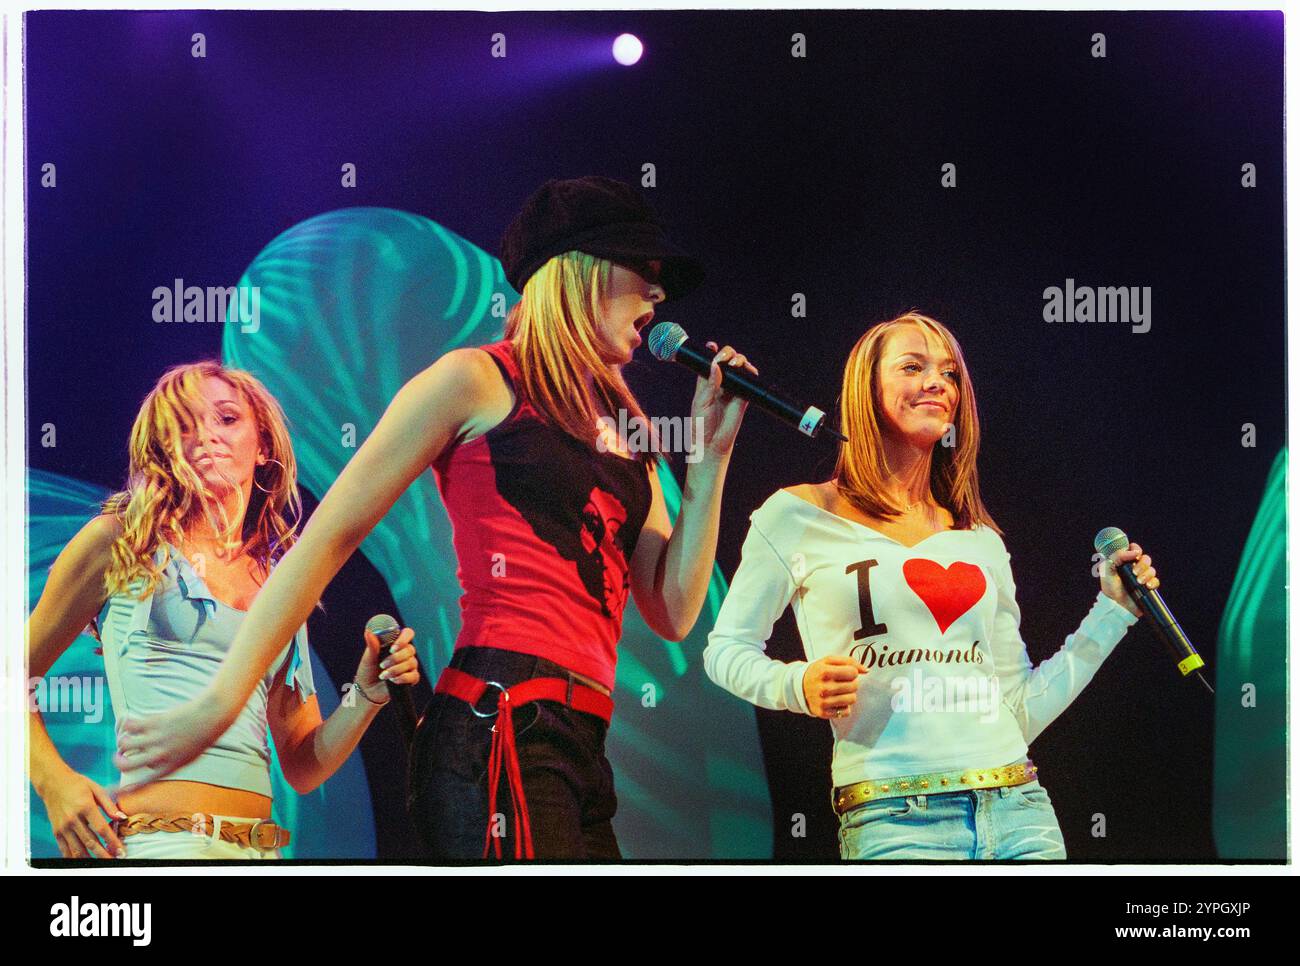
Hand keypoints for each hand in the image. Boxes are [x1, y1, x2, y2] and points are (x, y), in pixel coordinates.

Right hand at [36, 767, 127, 858]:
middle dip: (104, 854)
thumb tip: (122, 818)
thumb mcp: (96, 789)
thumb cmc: (77, 784)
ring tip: (102, 862)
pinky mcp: (56, 832)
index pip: (101, 829)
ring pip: (77, 849)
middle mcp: (73, 819)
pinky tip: (84, 861)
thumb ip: (109, 805)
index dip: (112, 841)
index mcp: (85, 807)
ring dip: (90, 858)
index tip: (121, 850)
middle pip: (90, 842)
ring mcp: (63, 827)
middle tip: (114, 860)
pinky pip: (65, 849)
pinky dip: (74, 857)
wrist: (53, 783)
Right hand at [114, 699, 226, 781]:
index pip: (141, 784)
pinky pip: (130, 725)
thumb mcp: (188, 758)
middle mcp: (160, 755)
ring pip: (124, 744)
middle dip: (118, 762)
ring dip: (122, 742)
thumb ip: (169, 764)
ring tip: (128, 738)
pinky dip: (127, 724)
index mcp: (169, 768)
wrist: (212, 716)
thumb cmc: (202, 737)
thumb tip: (150, 766)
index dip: (123, 790)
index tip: (110, 792)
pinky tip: (132, 723)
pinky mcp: (155, 722)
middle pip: (125, 765)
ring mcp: (156, 738)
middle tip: (120, 756)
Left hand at [354, 626, 418, 702]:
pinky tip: (393, 680)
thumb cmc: (368, 671)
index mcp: (396, 644)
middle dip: (396, 658)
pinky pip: (414, 676)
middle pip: (410, 649)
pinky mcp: (411, 678)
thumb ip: (372, 645)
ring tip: (384, 675)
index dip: (404, 639)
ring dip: (396, 669)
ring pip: (412, 663)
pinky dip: (403, 678)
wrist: (367, 690)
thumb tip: (368, 632)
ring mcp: (409, 666)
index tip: (393, 648)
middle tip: (382, 665)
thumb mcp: (368, 657)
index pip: (407, 634)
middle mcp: (405, 653)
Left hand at [690, 342, 756, 462]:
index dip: (712, 351)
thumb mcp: (702, 401)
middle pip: (727, 360)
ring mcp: (733, 388)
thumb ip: (709, 383)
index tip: (711, 346)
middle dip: (727, 353)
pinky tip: (746, 370)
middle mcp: (720, 382)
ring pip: (739, 367)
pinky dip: (750, 372)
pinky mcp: (744, 396)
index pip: (710, 361)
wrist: (712, 442)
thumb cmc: (701, 424)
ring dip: (738, 360)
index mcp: (706, 381)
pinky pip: (749, 380)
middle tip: (724, 357)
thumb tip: (716, 365)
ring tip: (734, 363)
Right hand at [802, 655, 866, 718]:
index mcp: (824, 672)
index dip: (851, 672)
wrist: (799, 687)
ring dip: (849, 695)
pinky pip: (846, 712)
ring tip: (840, 692)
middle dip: (851, 683)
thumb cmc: (818, 672)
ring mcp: (823, 702)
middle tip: (842, 682)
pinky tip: (836, 701)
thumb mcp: (829, 660)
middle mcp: (824, 688)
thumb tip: (867, 670)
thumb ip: (849, 661)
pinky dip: (844, 706)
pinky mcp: (824, 713)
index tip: (844, 673)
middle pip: (854, 686)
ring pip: (852, 699)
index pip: (853, 673)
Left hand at [1101, 542, 1158, 617]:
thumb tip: (1134, 553)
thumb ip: (1117, 556)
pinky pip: (1156, 581)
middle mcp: (1134, 568)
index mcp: (1124, 561)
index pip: (1134, 549)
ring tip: (1139, 581)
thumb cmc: (1109, 586)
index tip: (1135, 555)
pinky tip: (1147, 586)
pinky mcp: (1148, 587)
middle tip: (1135, 572)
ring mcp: (1142, 577)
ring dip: (1147, 574)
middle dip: (1143, 564)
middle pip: (1146, 558)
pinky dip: (1153, 582)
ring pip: (1152, 569)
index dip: (1136, 549)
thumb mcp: (1107, 569)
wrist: (1116, 604)